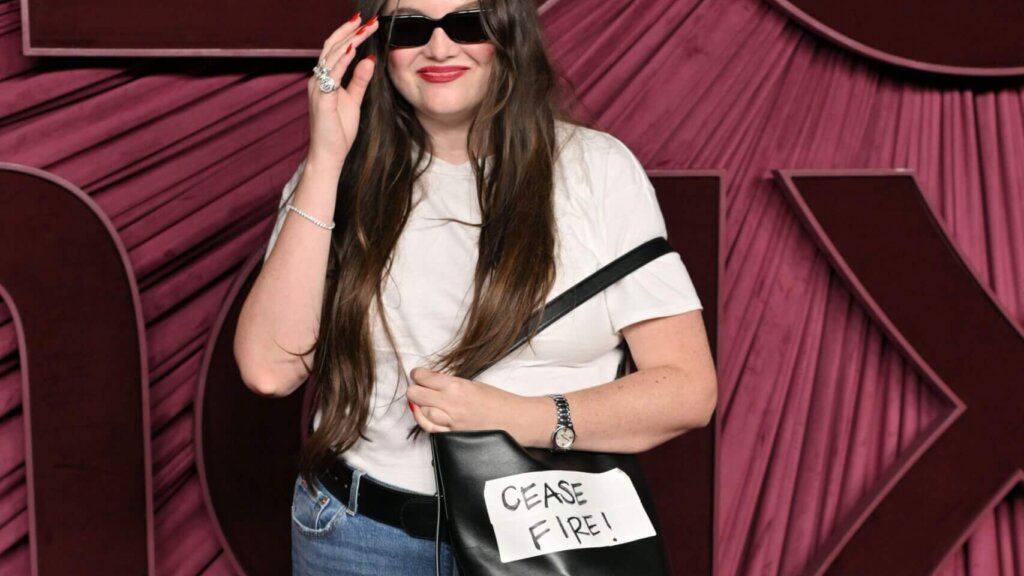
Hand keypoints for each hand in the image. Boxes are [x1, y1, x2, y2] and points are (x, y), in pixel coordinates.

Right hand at [306, 12, 380, 171]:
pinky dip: (343, 60)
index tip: (367, 24)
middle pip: (332, 46)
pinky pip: (332, 74)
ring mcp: (317, 88)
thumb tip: (369, 60)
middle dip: (350, 30)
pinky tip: (355, 49)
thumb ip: (359, 81)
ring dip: (350, 39)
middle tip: (369, 19)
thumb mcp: (353, 101)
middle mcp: (317, 80)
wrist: (328, 156)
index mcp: (323, 79)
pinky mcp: (322, 99)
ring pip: (331, 55)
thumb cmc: (338, 132)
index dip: (350, 34)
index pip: (335, 50)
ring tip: (366, 28)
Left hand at [407, 367, 535, 441]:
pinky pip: (430, 428)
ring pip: (420, 411)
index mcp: (456, 386)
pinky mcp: (453, 435)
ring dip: (418, 405)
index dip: (417, 374)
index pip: (424, 377)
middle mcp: (450, 403)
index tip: (418, 375)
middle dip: (414, 389)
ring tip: (422, 402)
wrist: (515, 420)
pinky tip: (425, 416)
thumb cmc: (499, 400)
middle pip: (416, 394)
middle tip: (418, 387)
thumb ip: (452, 384)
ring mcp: (450, 421)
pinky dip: (425, 420)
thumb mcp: (474, 384)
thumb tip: (432, 382)